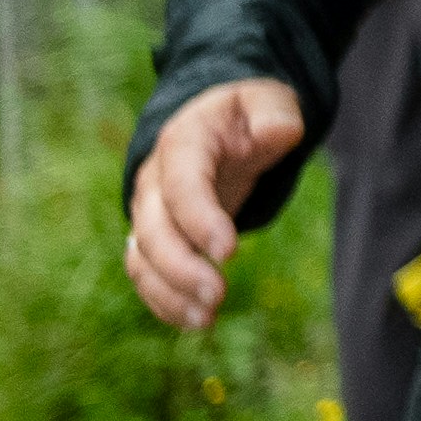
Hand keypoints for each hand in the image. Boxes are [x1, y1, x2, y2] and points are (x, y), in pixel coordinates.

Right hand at [125, 78, 304, 328]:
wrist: (217, 125)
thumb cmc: (246, 114)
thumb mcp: (266, 100)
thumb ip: (274, 114)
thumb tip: (277, 133)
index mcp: (182, 144)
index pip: (182, 185)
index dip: (199, 220)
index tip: (230, 251)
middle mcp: (155, 181)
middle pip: (153, 230)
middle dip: (181, 267)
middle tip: (218, 295)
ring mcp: (150, 211)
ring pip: (142, 258)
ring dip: (169, 292)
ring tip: (207, 319)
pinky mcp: (156, 237)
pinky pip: (147, 273)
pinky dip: (165, 300)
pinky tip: (196, 321)